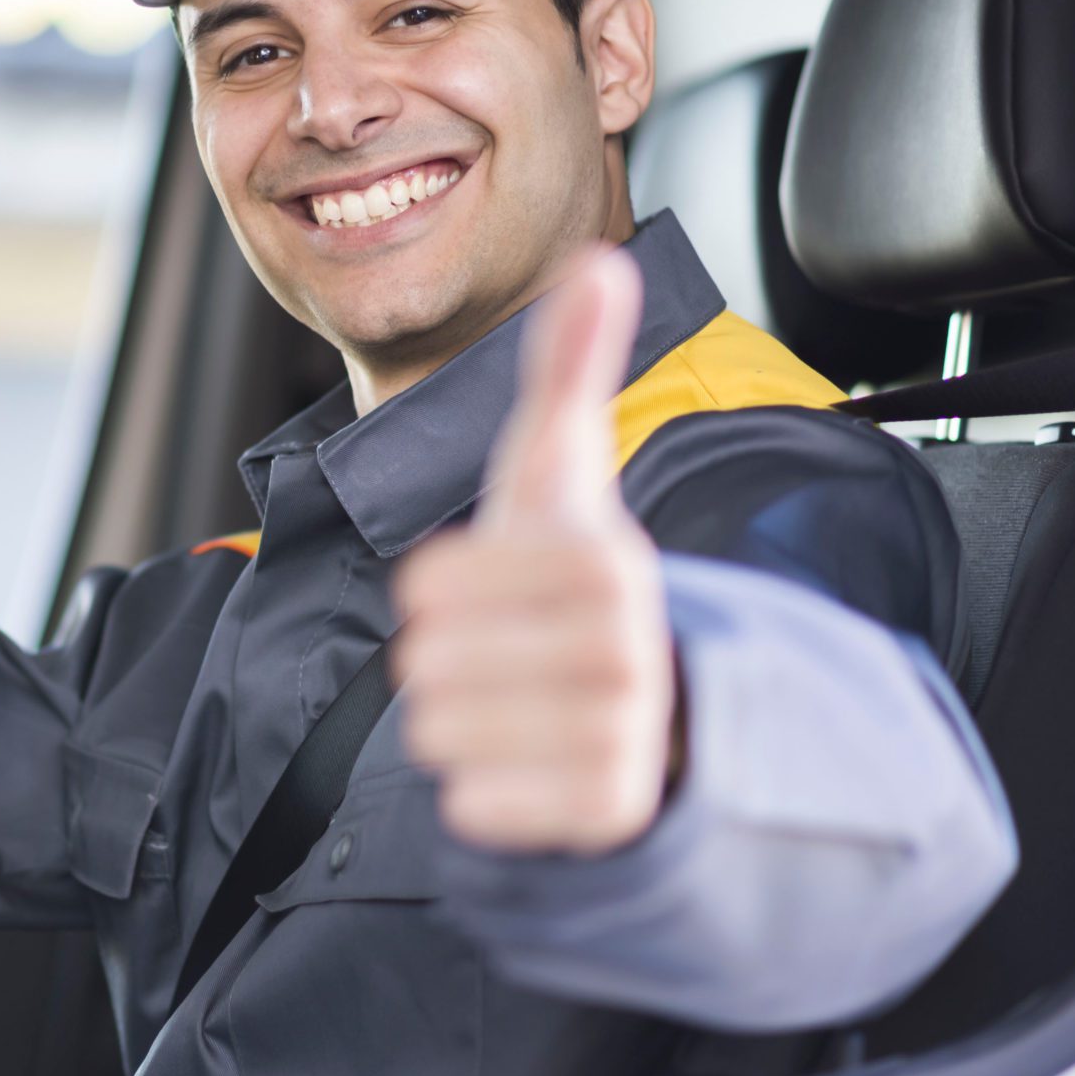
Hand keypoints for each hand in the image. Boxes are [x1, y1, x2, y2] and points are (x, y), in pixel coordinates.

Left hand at [392, 247, 677, 854]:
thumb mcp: (559, 473)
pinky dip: (479, 793)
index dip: (435, 589)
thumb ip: (567, 368)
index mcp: (604, 561)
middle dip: (444, 660)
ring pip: (441, 735)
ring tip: (515, 705)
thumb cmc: (569, 577)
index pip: (431, 584)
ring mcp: (620, 738)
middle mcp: (623, 650)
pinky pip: (475, 807)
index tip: (485, 589)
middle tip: (501, 655)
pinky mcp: (605, 815)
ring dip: (457, 724)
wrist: (646, 705)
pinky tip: (527, 765)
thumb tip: (598, 260)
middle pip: (428, 664)